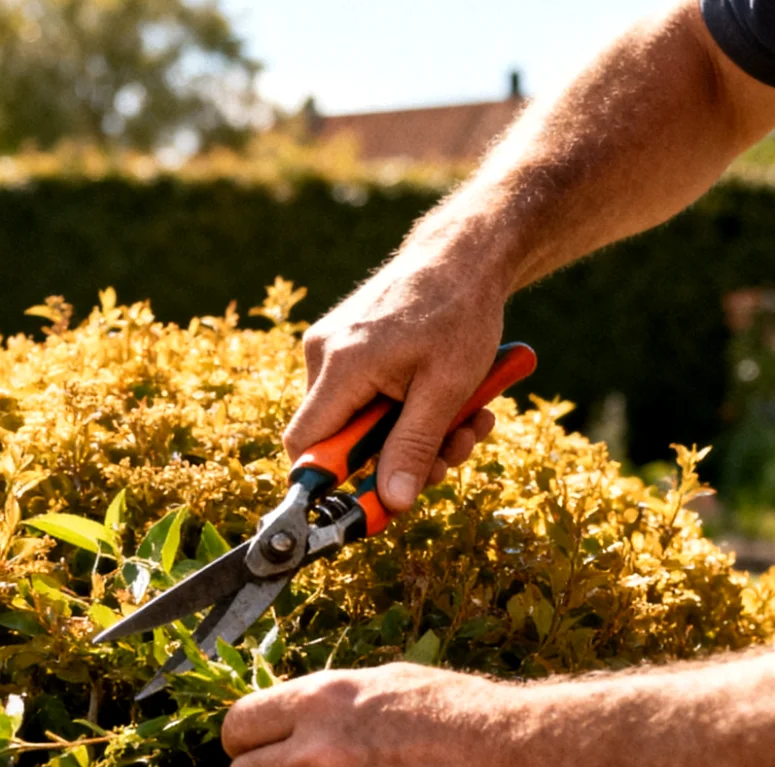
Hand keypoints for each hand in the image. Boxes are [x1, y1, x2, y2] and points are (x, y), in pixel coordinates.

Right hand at [283, 261, 505, 511]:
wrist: (464, 255)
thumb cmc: (459, 313)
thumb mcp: (446, 390)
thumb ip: (414, 448)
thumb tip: (392, 503)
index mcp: (341, 365)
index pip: (305, 446)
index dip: (332, 482)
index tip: (374, 500)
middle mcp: (324, 355)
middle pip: (340, 439)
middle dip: (400, 457)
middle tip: (453, 453)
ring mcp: (332, 347)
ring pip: (360, 421)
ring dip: (415, 434)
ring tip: (469, 420)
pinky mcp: (348, 344)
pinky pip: (367, 396)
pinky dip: (408, 408)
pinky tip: (451, 398)